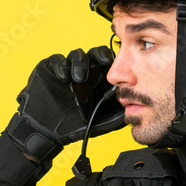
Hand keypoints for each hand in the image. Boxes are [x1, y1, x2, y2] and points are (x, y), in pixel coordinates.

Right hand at [6, 46, 121, 161]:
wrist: (48, 131)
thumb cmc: (75, 127)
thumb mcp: (102, 122)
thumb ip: (118, 114)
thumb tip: (137, 109)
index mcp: (98, 81)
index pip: (108, 63)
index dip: (113, 61)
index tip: (118, 65)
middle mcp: (84, 72)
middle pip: (95, 54)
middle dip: (100, 55)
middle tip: (105, 61)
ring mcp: (67, 69)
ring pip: (77, 55)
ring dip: (80, 63)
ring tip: (79, 78)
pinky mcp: (50, 68)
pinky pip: (58, 60)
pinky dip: (62, 66)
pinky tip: (64, 77)